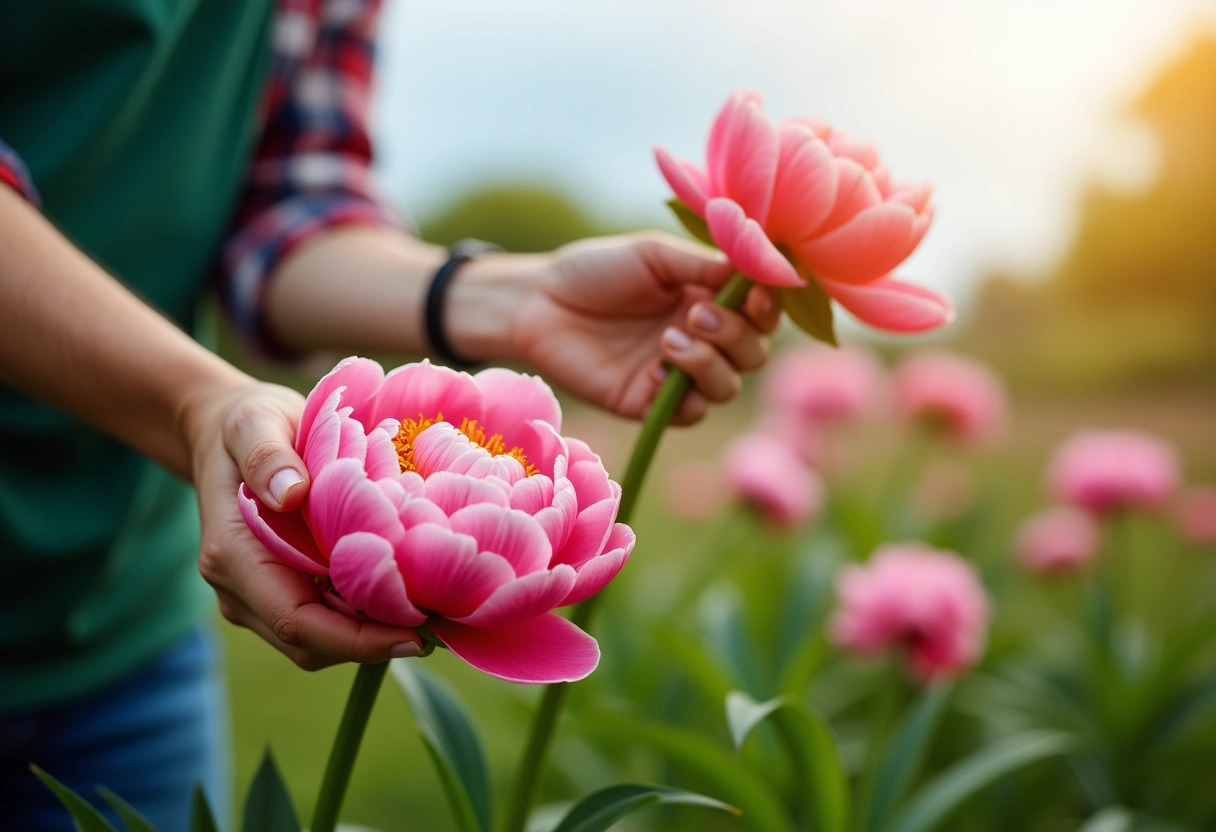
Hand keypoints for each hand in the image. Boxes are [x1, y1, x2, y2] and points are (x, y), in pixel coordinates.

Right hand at [182, 380, 422, 669]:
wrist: (227, 435)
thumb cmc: (248, 424)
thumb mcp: (254, 422)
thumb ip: (267, 454)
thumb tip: (292, 493)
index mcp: (232, 555)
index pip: (294, 619)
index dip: (354, 639)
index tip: (414, 635)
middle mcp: (240, 590)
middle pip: (311, 644)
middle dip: (373, 644)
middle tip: (441, 627)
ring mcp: (258, 597)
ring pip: (320, 642)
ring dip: (372, 635)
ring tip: (433, 614)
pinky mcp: (282, 591)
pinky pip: (325, 621)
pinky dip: (364, 618)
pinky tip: (407, 595)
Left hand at [510, 232, 780, 423]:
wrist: (538, 303)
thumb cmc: (596, 271)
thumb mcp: (653, 254)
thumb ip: (703, 264)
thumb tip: (757, 267)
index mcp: (709, 298)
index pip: (763, 312)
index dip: (768, 308)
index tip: (754, 296)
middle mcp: (702, 338)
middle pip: (754, 353)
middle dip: (736, 335)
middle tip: (694, 315)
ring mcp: (677, 374)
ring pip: (727, 386)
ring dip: (709, 363)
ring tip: (668, 340)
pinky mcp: (649, 404)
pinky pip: (691, 412)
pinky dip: (684, 393)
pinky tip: (656, 366)